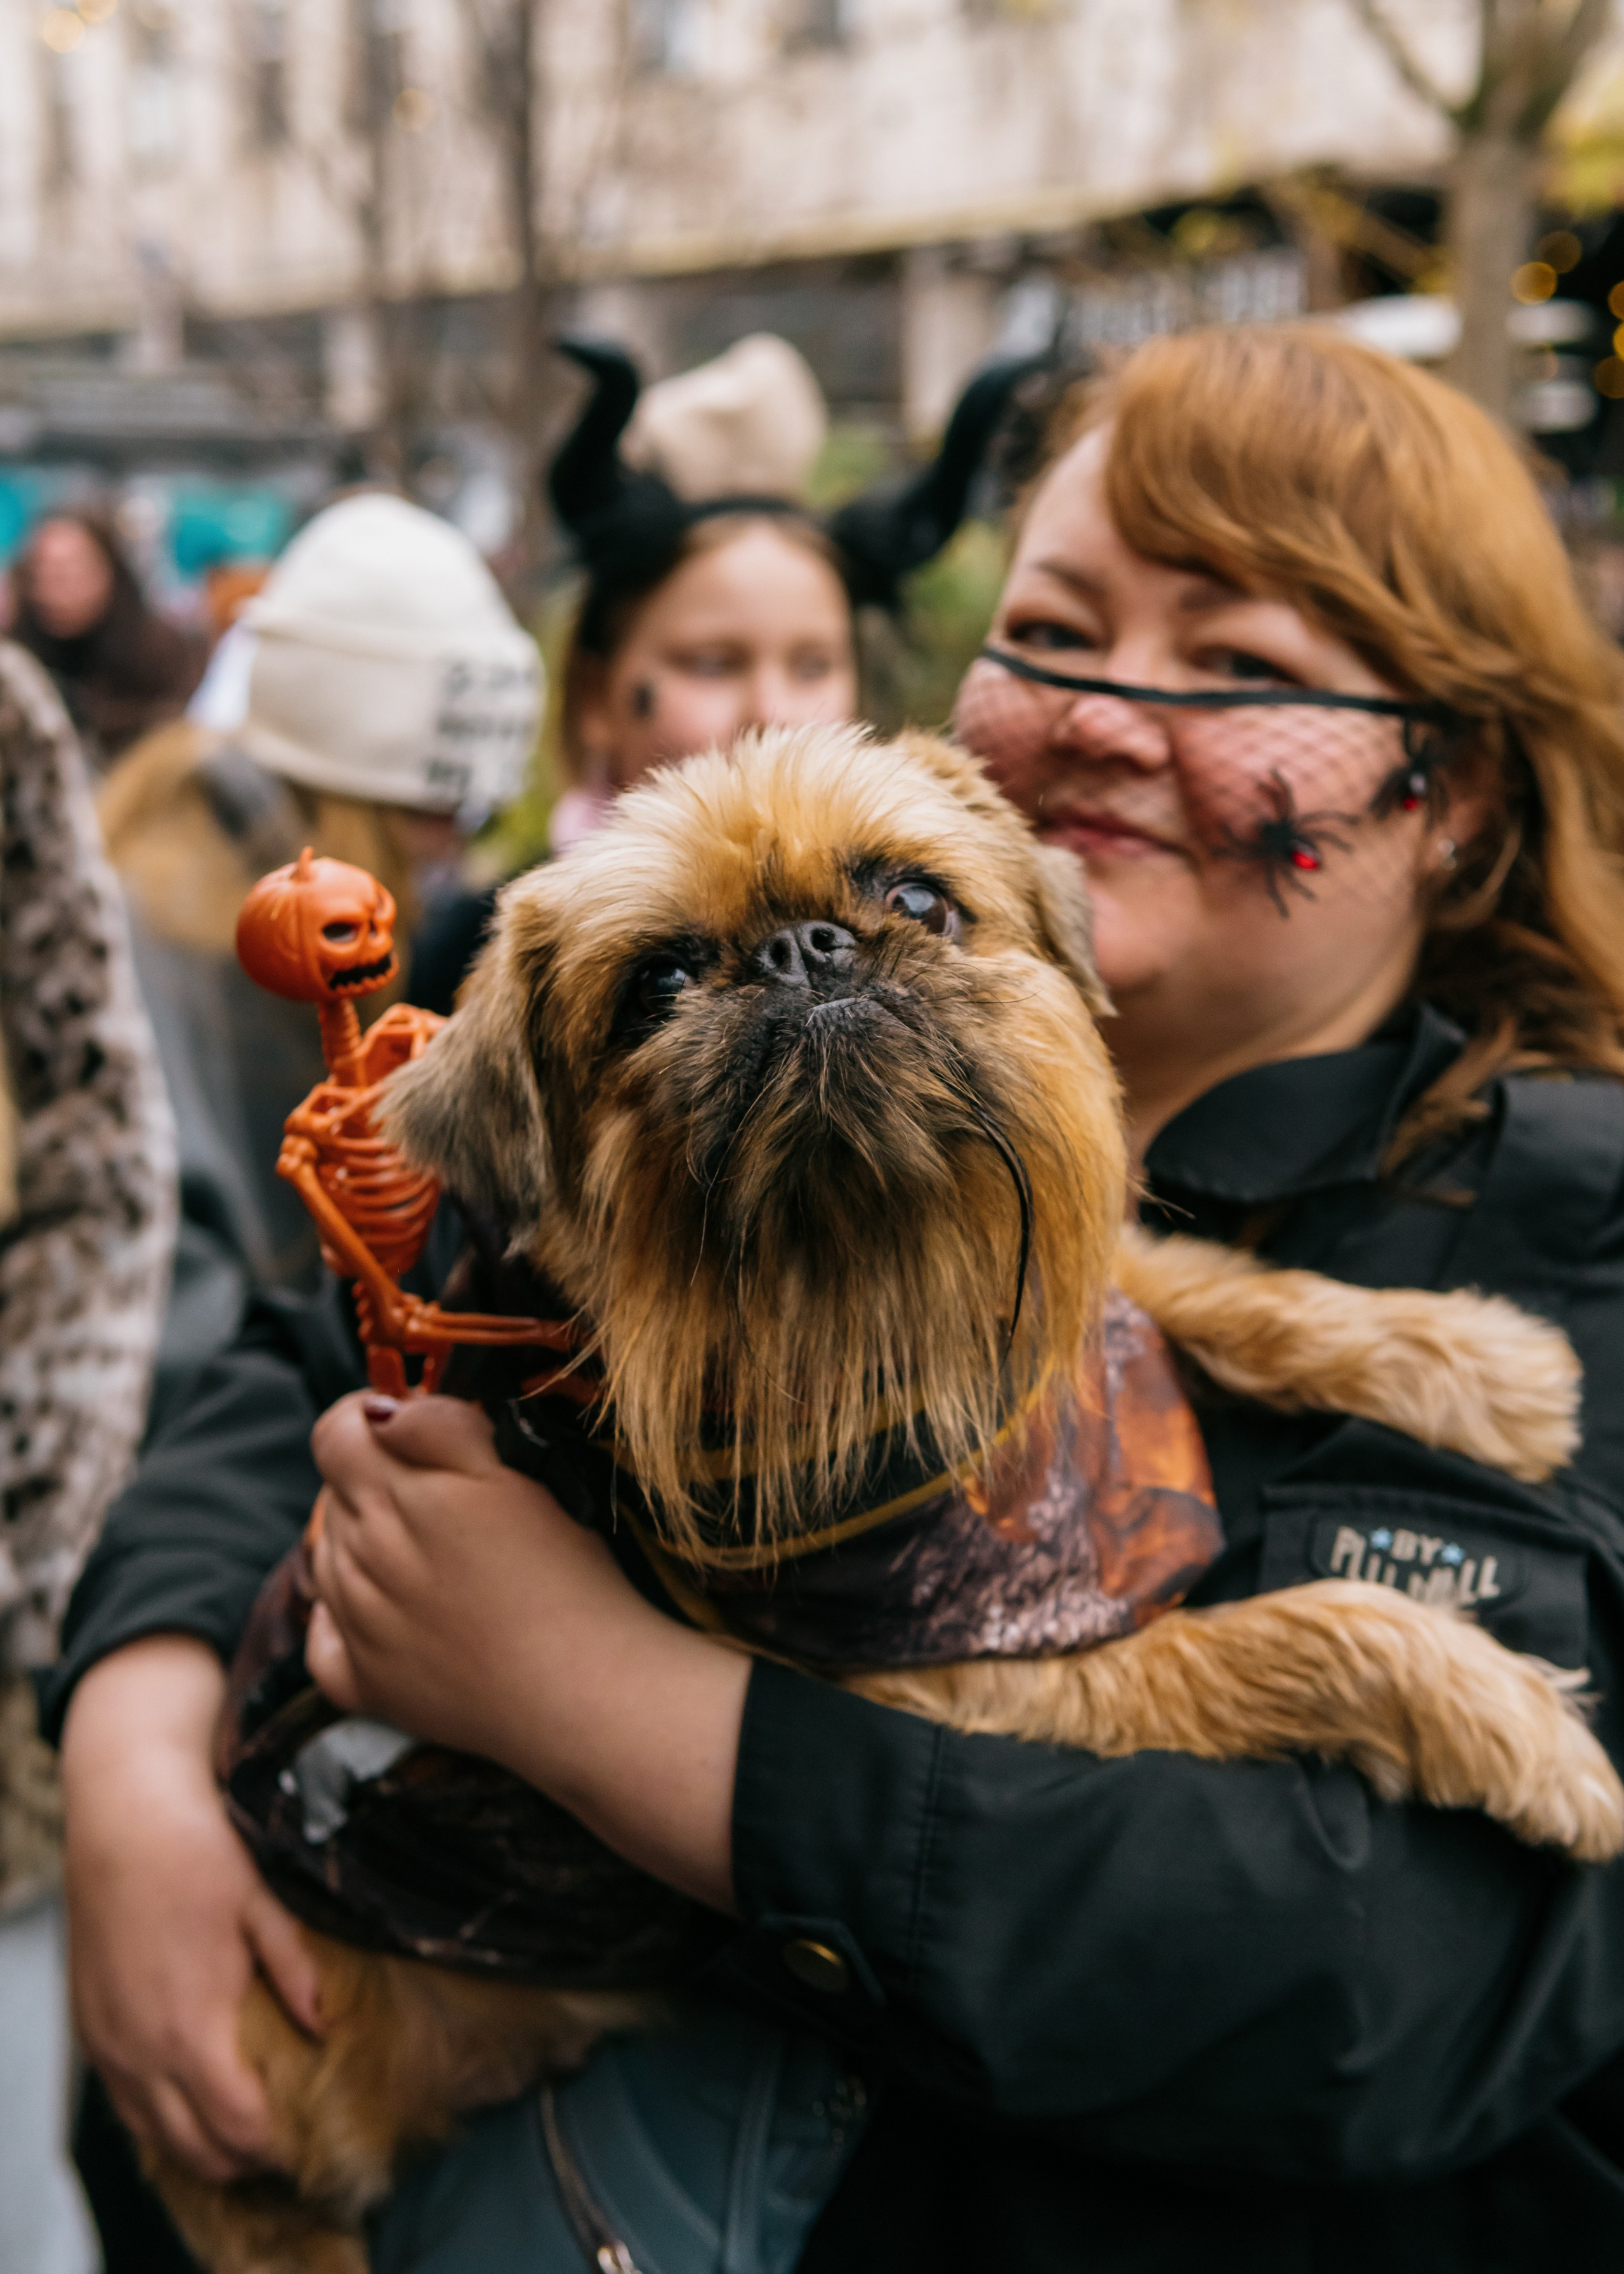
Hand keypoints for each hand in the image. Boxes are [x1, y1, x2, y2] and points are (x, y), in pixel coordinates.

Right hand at [60, 1635, 323, 2182]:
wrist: (122, 1811)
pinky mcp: (89, 2029)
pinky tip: (192, 2091)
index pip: (237, 2128)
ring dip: (200, 2142)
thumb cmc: (197, 1848)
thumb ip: (294, 1968)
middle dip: (244, 2156)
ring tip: (245, 2119)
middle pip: (196, 2150)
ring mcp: (108, 2044)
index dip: (277, 2143)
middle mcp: (141, 2049)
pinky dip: (160, 2115)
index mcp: (191, 2025)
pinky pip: (123, 2104)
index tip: (310, 2132)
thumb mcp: (262, 1902)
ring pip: (155, 2136)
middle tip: (286, 2133)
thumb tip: (325, 2025)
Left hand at [303, 1392, 632, 1766]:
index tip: (410, 1429)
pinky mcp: (364, 1687)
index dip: (366, 1418)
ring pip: (327, 1557)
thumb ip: (440, 1426)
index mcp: (393, 1498)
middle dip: (377, 1478)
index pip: (333, 1433)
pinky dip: (343, 1620)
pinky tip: (392, 1615)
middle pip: (334, 1491)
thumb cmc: (565, 1578)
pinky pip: (323, 1638)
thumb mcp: (517, 1473)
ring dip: (364, 1543)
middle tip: (448, 1499)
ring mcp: (354, 1628)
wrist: (584, 1695)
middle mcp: (357, 1560)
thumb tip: (383, 1410)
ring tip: (437, 1558)